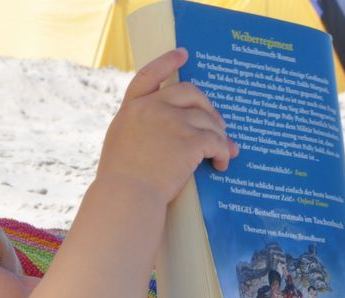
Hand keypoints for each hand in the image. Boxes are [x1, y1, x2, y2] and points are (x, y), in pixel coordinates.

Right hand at [96, 48, 239, 203]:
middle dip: (207, 106)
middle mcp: (152, 108)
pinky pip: (215, 141)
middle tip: (217, 123)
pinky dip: (223, 152)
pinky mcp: (190, 141)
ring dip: (219, 135)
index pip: (149, 75)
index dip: (167, 62)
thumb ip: (139, 129)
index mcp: (132, 109)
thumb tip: (167, 133)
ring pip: (207, 119)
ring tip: (224, 150)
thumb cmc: (122, 182)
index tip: (183, 54)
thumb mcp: (120, 144)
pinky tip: (222, 163)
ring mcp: (172, 122)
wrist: (126, 198)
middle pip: (189, 92)